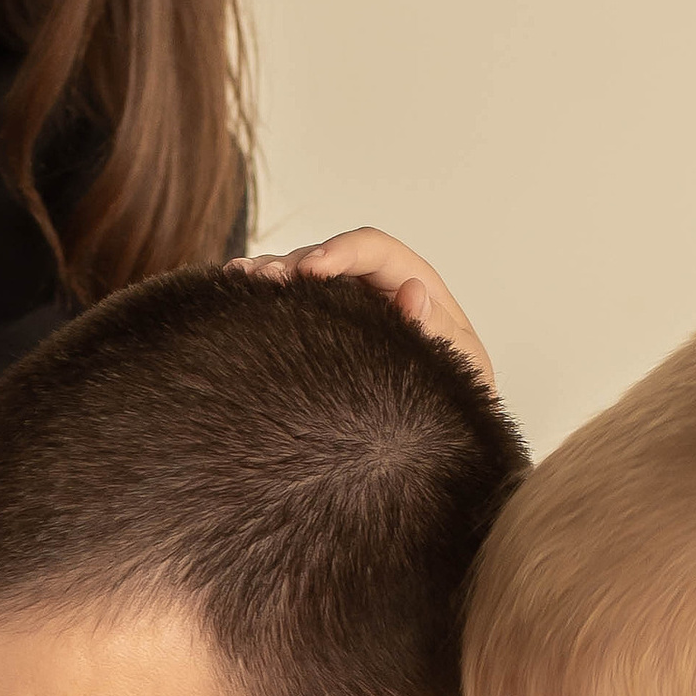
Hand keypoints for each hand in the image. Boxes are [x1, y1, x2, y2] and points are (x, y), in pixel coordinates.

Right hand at [244, 231, 495, 392]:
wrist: (442, 445)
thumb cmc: (458, 400)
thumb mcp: (461, 368)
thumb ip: (441, 332)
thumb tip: (414, 292)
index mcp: (415, 285)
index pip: (375, 250)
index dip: (342, 252)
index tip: (312, 270)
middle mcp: (374, 288)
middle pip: (328, 257)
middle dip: (295, 263)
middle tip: (265, 280)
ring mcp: (343, 309)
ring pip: (301, 277)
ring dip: (269, 274)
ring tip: (238, 279)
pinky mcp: (318, 332)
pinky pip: (289, 306)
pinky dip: (262, 298)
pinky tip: (234, 293)